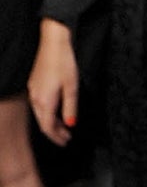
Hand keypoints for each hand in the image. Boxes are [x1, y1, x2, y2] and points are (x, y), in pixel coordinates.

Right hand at [27, 19, 79, 145]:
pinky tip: (55, 110)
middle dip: (54, 132)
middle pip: (43, 122)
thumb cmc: (64, 63)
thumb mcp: (72, 87)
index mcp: (45, 101)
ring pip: (40, 113)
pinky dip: (47, 112)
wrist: (53, 43)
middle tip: (66, 138)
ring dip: (51, 122)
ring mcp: (33, 90)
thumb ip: (71, 107)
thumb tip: (70, 124)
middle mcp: (36, 98)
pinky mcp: (34, 83)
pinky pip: (38, 104)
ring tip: (64, 126)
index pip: (48, 127)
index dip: (56, 138)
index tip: (65, 142)